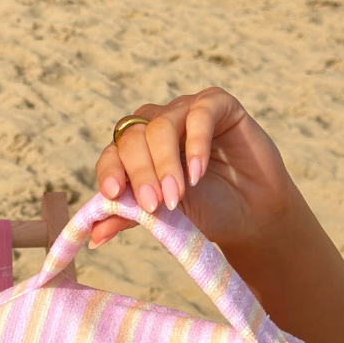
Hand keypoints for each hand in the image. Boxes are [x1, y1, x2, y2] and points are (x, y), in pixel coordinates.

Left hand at [90, 87, 297, 250]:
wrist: (251, 214)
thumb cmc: (203, 212)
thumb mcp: (161, 218)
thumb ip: (128, 218)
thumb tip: (92, 237)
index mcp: (135, 150)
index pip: (111, 153)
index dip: (110, 171)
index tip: (114, 193)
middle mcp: (156, 126)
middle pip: (132, 137)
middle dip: (140, 173)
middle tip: (154, 204)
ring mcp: (186, 112)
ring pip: (161, 125)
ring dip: (165, 163)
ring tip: (176, 196)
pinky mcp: (219, 105)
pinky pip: (199, 113)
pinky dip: (195, 144)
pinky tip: (197, 173)